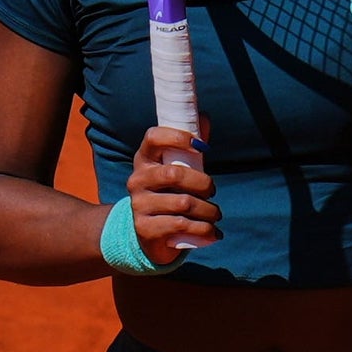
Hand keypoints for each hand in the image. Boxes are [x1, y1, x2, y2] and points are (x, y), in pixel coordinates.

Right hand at [127, 122, 221, 262]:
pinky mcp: (145, 229)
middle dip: (203, 183)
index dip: (177, 137)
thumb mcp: (177, 169)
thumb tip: (203, 118)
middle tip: (212, 190)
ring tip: (215, 214)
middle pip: (174, 174)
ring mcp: (139, 205)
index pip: (153, 137)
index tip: (201, 146)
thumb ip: (190, 146)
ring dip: (208, 210)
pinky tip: (212, 231)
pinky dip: (204, 229)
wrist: (148, 234)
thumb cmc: (169, 193)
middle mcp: (137, 180)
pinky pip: (182, 225)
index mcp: (144, 159)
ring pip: (184, 203)